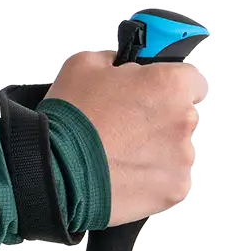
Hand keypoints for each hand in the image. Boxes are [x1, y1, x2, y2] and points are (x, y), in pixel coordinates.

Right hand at [46, 50, 209, 227]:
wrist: (58, 170)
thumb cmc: (70, 120)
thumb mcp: (83, 65)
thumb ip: (115, 59)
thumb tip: (122, 64)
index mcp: (168, 86)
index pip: (193, 79)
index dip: (172, 84)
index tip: (157, 91)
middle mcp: (183, 121)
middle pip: (181, 116)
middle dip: (157, 119)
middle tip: (123, 124)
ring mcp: (181, 160)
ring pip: (174, 150)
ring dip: (153, 149)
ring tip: (117, 152)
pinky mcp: (174, 190)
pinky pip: (168, 178)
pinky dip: (150, 177)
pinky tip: (123, 172)